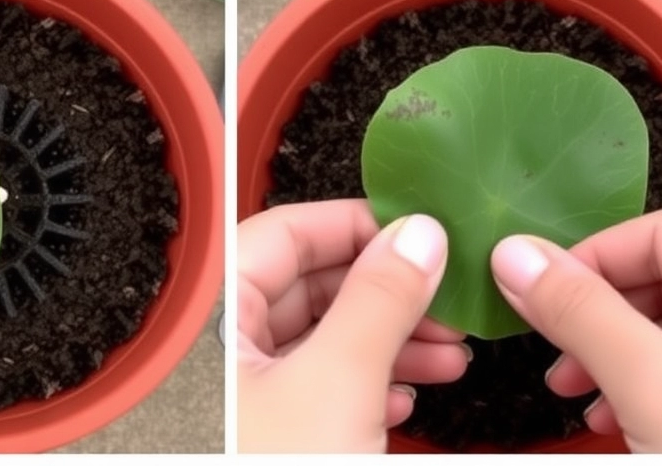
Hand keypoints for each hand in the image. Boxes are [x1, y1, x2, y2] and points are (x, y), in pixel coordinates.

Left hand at [238, 199, 469, 452]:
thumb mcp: (337, 384)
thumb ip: (379, 302)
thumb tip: (417, 237)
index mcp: (214, 314)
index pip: (282, 233)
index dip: (354, 227)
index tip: (415, 235)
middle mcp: (216, 347)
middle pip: (307, 288)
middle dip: (386, 293)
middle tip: (443, 298)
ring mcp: (238, 394)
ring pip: (320, 341)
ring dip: (389, 343)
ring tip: (447, 354)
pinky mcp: (264, 435)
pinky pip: (316, 389)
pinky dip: (365, 386)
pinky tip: (403, 395)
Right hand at [491, 208, 661, 452]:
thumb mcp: (653, 387)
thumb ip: (582, 314)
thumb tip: (518, 256)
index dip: (593, 258)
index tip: (540, 293)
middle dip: (597, 314)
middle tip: (555, 349)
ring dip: (610, 353)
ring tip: (577, 390)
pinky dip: (639, 385)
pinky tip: (612, 417)